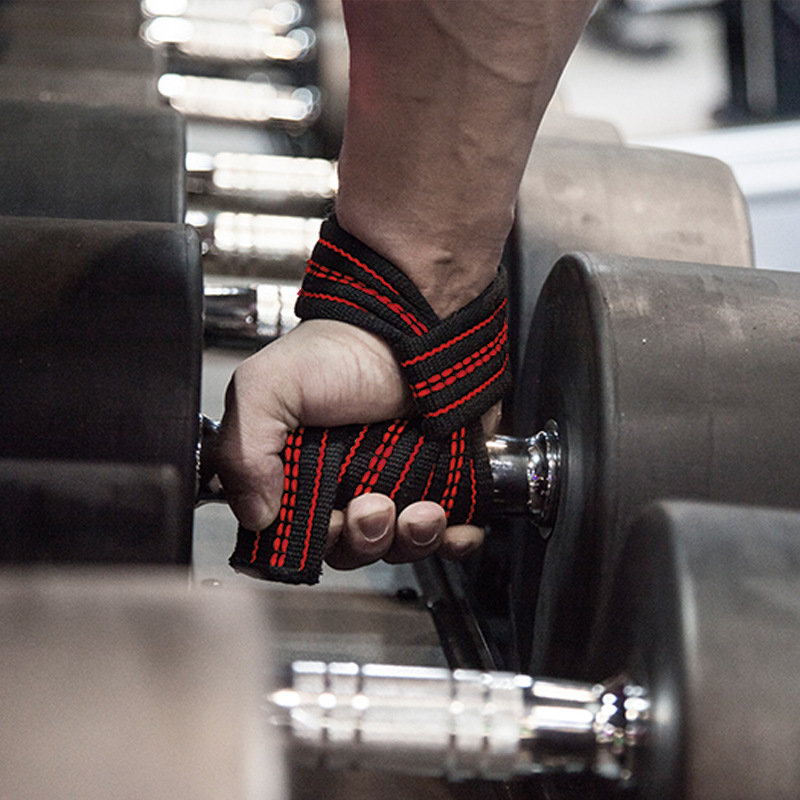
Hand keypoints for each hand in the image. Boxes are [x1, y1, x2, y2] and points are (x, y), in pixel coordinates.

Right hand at [215, 319, 484, 569]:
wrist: (415, 323)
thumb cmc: (342, 349)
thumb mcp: (267, 387)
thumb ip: (241, 450)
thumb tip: (254, 516)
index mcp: (296, 473)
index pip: (294, 538)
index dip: (310, 544)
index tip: (325, 523)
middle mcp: (343, 486)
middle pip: (349, 549)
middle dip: (363, 540)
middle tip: (372, 507)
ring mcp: (394, 486)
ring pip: (398, 546)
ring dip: (409, 540)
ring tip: (421, 511)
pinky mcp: (440, 485)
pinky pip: (447, 535)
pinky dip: (452, 541)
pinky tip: (451, 526)